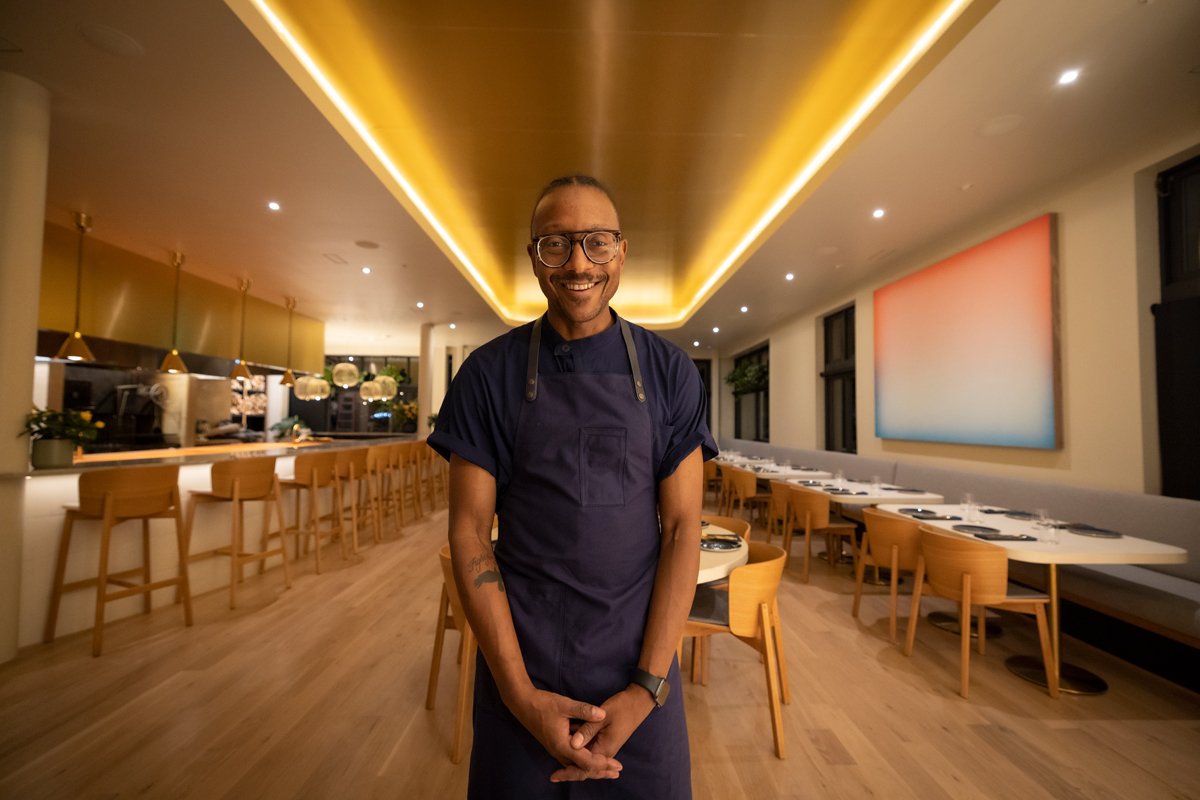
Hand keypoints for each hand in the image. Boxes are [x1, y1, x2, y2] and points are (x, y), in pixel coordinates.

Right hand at [507, 688, 623, 781]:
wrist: (522, 704)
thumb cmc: (543, 704)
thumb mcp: (565, 705)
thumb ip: (584, 710)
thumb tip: (603, 714)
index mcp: (562, 745)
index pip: (587, 762)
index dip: (603, 764)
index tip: (617, 765)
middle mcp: (559, 752)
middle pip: (583, 769)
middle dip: (601, 771)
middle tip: (617, 772)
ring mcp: (556, 750)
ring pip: (577, 766)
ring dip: (593, 767)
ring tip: (609, 767)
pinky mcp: (556, 745)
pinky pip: (572, 759)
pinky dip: (584, 762)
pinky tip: (593, 757)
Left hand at [549, 685, 653, 781]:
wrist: (639, 701)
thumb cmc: (622, 707)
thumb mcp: (604, 716)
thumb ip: (587, 730)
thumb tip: (572, 745)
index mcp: (605, 749)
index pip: (584, 767)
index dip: (569, 772)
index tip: (554, 776)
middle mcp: (606, 752)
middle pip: (586, 768)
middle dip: (570, 772)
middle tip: (554, 777)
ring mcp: (606, 747)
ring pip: (588, 760)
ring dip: (575, 763)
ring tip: (559, 769)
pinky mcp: (606, 740)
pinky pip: (591, 751)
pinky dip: (580, 752)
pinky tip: (571, 747)